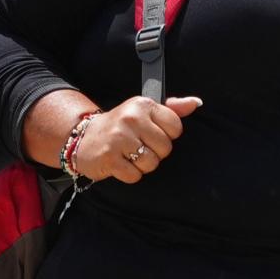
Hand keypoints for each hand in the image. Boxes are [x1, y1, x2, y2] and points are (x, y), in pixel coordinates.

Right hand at [69, 95, 202, 182]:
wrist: (83, 137)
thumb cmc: (121, 126)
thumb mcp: (145, 112)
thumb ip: (172, 109)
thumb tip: (196, 103)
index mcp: (143, 105)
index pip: (176, 127)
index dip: (167, 136)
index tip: (151, 134)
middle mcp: (131, 118)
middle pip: (165, 148)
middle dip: (155, 152)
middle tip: (138, 146)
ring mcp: (118, 138)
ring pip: (152, 163)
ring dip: (142, 165)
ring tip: (129, 155)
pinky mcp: (109, 158)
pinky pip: (135, 176)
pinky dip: (129, 174)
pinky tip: (120, 163)